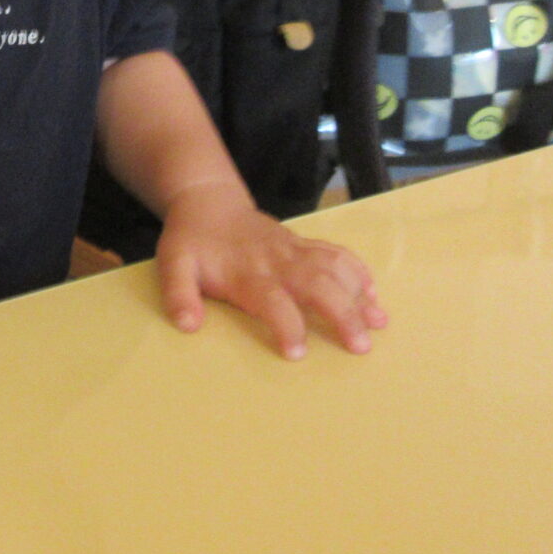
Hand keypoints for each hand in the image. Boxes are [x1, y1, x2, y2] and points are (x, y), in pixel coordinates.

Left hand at [155, 186, 386, 359]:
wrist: (207, 200)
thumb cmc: (192, 241)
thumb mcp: (173, 265)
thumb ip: (178, 295)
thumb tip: (188, 326)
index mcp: (245, 272)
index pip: (272, 300)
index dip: (286, 325)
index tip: (297, 353)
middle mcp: (276, 261)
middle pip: (317, 283)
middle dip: (342, 313)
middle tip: (361, 346)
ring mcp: (293, 250)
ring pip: (334, 267)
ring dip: (358, 294)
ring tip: (379, 322)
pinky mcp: (303, 243)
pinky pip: (336, 252)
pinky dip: (358, 271)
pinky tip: (374, 293)